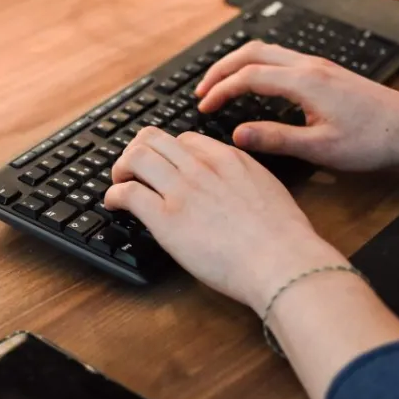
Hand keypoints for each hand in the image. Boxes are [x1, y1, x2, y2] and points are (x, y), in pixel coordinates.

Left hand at [105, 127, 346, 314]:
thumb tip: (234, 191)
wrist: (281, 260)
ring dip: (122, 168)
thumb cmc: (284, 238)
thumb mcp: (269, 190)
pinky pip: (127, 193)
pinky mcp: (165, 218)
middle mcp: (202, 166)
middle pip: (154, 139)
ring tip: (120, 182)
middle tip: (133, 168)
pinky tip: (114, 204)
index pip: (187, 140)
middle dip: (138, 150)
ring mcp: (182, 190)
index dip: (170, 152)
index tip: (166, 166)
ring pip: (136, 157)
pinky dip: (114, 195)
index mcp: (229, 158)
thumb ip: (245, 181)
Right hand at [194, 41, 398, 171]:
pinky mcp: (326, 72)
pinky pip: (281, 59)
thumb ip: (276, 139)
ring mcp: (319, 66)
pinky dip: (257, 67)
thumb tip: (237, 134)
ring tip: (221, 86)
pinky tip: (255, 86)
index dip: (220, 90)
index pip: (248, 76)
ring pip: (267, 51)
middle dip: (221, 68)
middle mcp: (310, 66)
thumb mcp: (321, 149)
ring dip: (239, 64)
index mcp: (305, 81)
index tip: (203, 107)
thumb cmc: (374, 140)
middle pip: (252, 51)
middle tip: (201, 91)